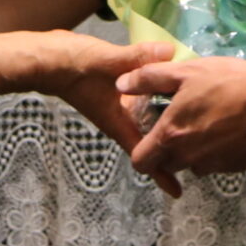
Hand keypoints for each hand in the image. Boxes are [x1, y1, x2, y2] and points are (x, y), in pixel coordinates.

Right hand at [44, 34, 184, 196]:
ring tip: (194, 126)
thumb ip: (136, 58)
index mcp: (117, 120)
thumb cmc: (70, 66)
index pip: (142, 152)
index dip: (159, 173)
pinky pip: (144, 101)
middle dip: (171, 150)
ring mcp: (118, 105)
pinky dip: (159, 98)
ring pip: (148, 121)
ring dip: (167, 125)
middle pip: (149, 140)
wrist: (45, 59)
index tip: (176, 192)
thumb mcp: (105, 60)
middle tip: (199, 154)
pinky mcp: (118, 91)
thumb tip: (170, 53)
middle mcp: (119, 117)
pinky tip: (174, 89)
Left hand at [116, 55, 245, 185]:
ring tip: (207, 122)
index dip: (141, 151)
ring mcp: (212, 165)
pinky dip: (215, 150)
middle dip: (168, 149)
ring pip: (191, 164)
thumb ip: (148, 78)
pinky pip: (215, 163)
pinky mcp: (233, 167)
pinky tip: (227, 129)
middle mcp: (188, 158)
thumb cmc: (227, 83)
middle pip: (166, 163)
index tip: (149, 135)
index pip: (141, 162)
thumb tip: (120, 85)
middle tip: (180, 123)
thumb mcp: (186, 71)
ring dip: (193, 150)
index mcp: (171, 136)